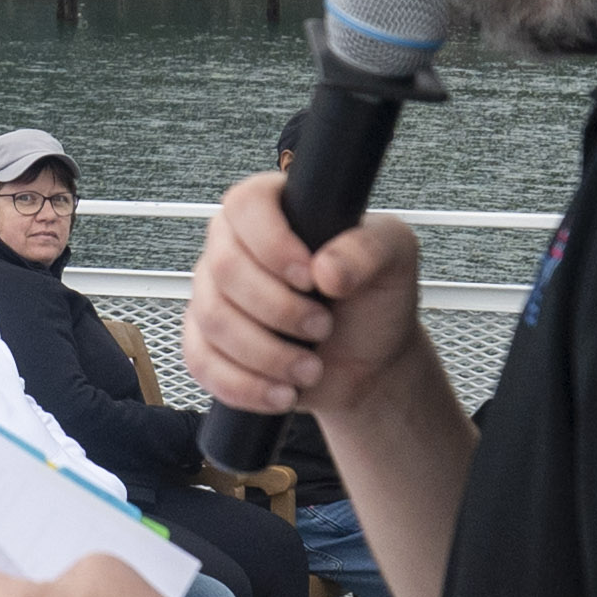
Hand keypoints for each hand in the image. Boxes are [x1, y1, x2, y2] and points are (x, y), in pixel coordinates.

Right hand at [186, 172, 423, 422]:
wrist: (368, 362)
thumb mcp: (394, 260)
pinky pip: (201, 363)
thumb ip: (369, 250)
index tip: (311, 277)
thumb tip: (327, 269)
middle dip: (278, 309)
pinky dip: (245, 384)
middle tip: (323, 326)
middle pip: (223, 268)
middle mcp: (233, 246)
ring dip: (267, 353)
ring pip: (213, 320)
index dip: (273, 244)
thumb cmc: (376, 300)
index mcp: (274, 210)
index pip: (245, 205)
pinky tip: (282, 392)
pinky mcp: (206, 342)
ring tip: (311, 367)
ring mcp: (213, 295)